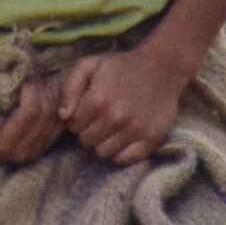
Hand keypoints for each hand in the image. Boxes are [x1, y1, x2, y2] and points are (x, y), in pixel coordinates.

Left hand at [57, 42, 193, 163]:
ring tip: (111, 127)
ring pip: (103, 153)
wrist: (161, 66)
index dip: (77, 118)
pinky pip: (124, 159)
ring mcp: (135, 130)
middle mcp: (116, 117)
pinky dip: (120, 152)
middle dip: (89, 130)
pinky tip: (123, 137)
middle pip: (86, 141)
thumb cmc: (122, 65)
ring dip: (103, 142)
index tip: (87, 111)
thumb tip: (63, 116)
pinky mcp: (151, 139)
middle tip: (100, 118)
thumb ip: (70, 88)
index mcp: (98, 100)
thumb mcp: (90, 65)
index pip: (73, 126)